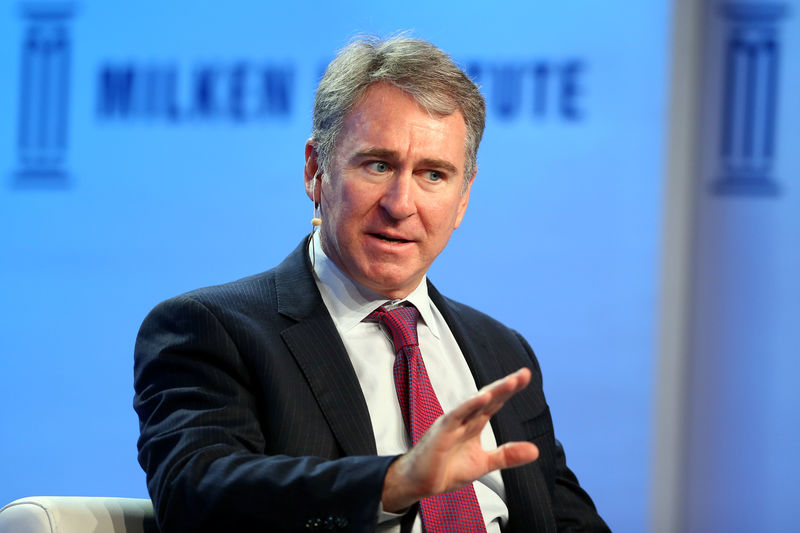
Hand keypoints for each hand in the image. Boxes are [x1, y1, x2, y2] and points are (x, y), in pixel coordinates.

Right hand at [381, 368, 538, 511]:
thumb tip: (535, 451)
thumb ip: (507, 455)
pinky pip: (456, 415)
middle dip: (505, 385)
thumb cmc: (446, 468)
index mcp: (475, 423)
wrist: (420, 483)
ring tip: (510, 382)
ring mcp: (452, 423)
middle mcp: (465, 419)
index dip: (510, 390)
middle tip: (524, 374)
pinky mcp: (441, 432)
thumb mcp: (484, 463)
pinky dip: (469, 406)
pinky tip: (482, 398)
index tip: (525, 376)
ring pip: (474, 403)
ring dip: (492, 392)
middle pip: (488, 397)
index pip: (495, 402)